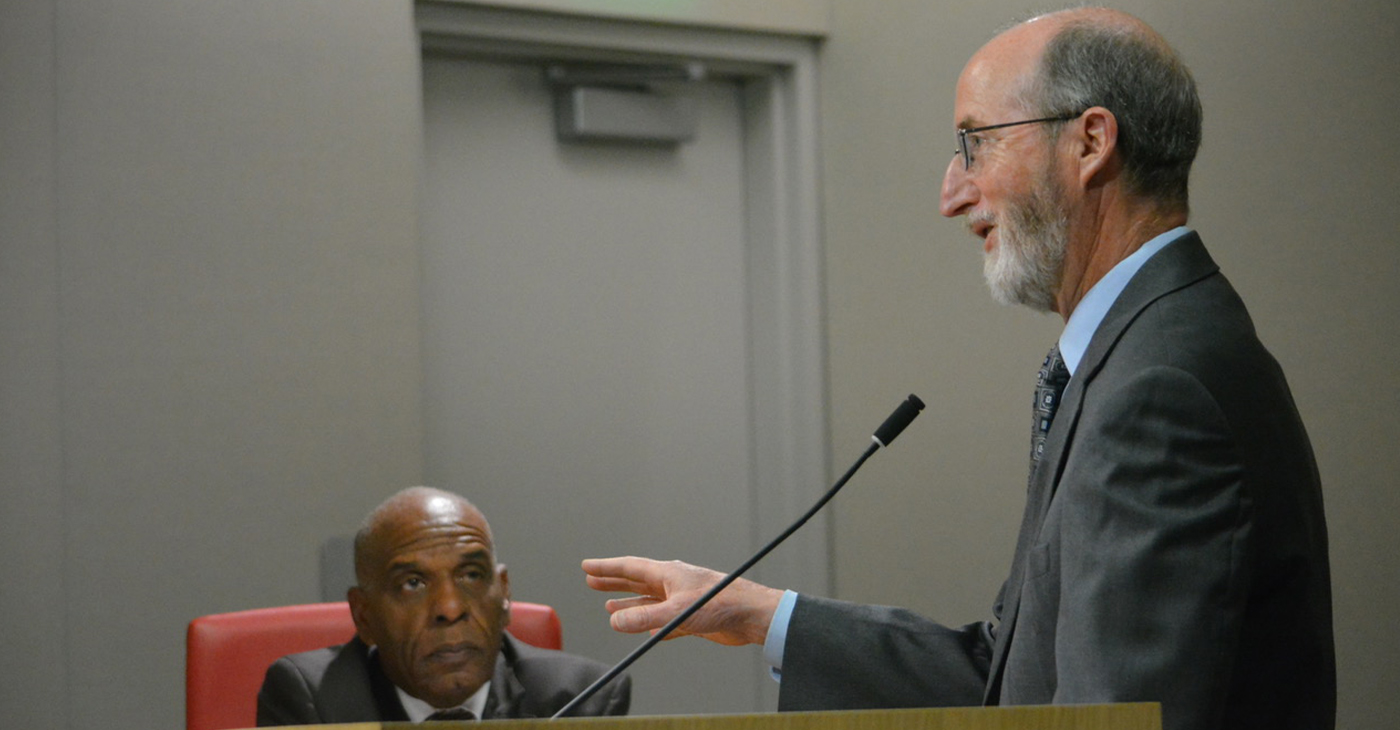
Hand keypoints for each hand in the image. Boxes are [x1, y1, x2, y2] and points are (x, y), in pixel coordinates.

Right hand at [582, 556, 782, 646]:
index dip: (607, 567)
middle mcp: (674, 584)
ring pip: (649, 603)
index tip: (587, 565)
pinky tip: (646, 632)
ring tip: (610, 607)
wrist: (751, 616)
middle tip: (591, 581)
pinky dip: (652, 626)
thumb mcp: (676, 612)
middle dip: (613, 582)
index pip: (630, 567)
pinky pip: (665, 623)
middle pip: (636, 582)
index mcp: (668, 573)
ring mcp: (683, 601)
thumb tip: (614, 621)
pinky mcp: (693, 619)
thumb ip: (644, 618)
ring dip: (629, 605)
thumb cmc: (720, 604)